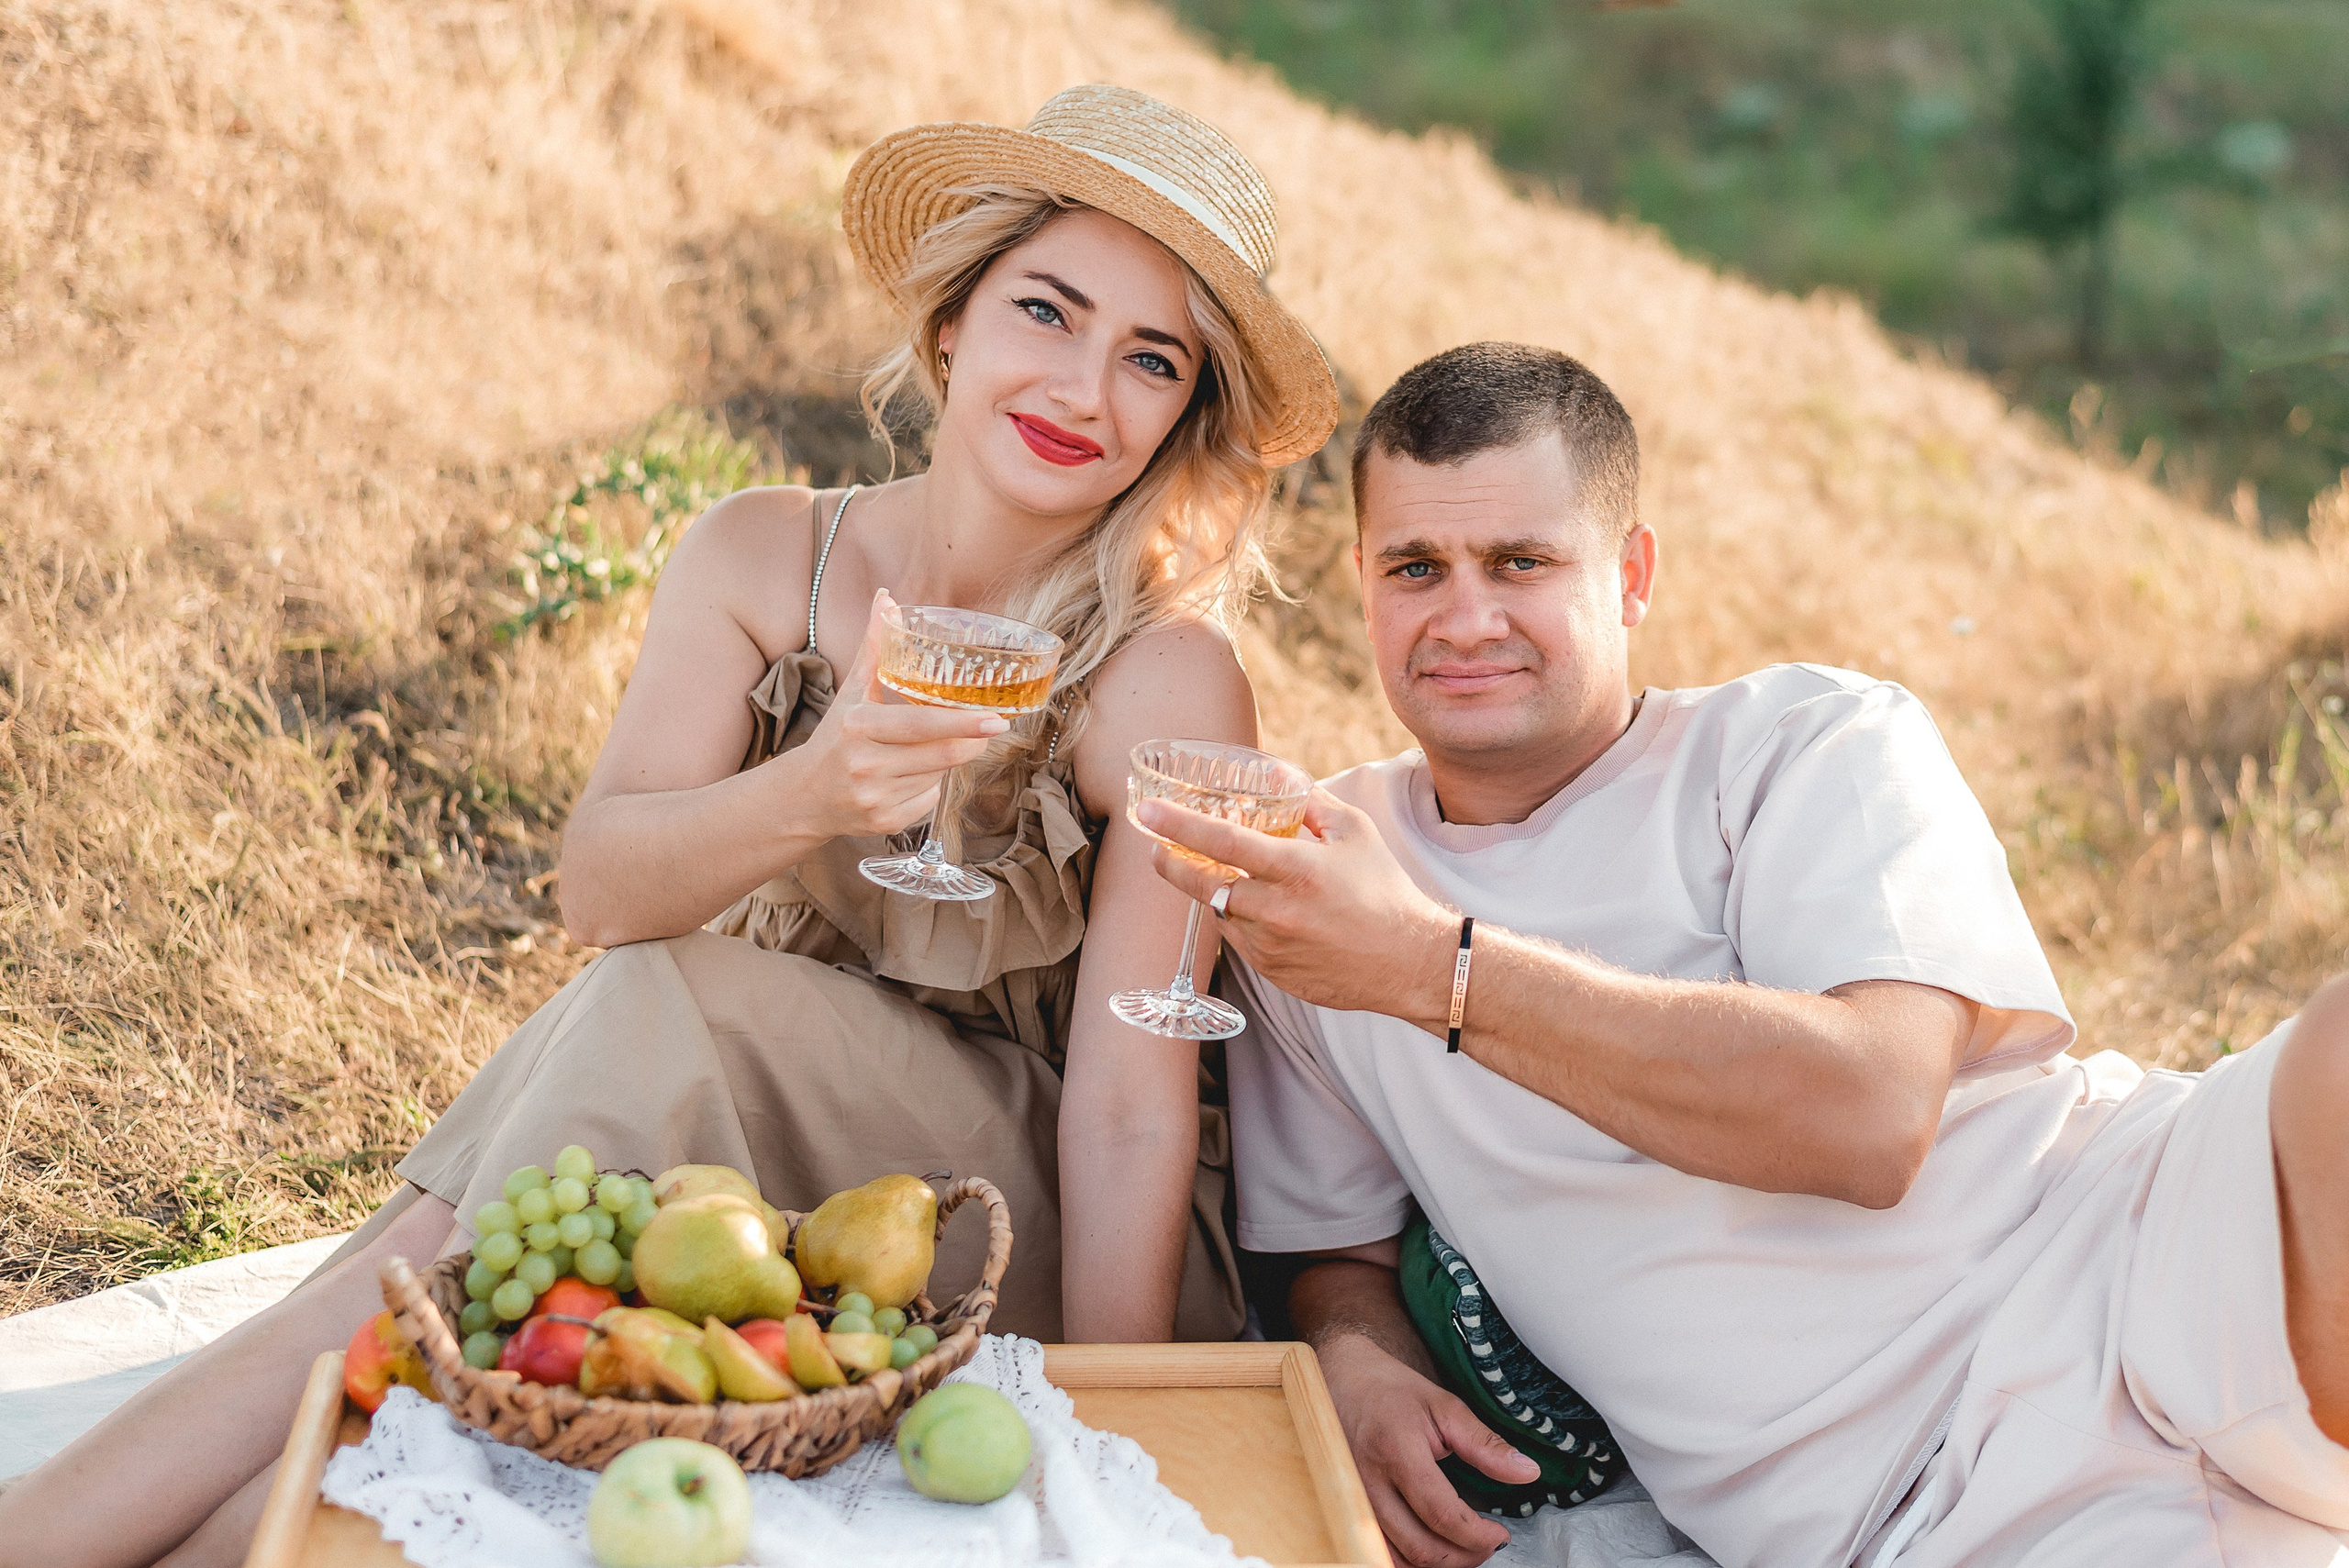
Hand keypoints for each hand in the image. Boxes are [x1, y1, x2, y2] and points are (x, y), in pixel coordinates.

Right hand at [781, 591, 1009, 839]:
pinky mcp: (884, 824)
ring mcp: (875, 798)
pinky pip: (929, 801)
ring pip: (938, 777)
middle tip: (989, 727)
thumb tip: (887, 599)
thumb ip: (874, 647)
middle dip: (970, 741)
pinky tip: (910, 777)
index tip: (996, 720)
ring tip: (925, 750)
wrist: (803, 797)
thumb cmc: (836, 737)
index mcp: (859, 727)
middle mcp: (865, 765)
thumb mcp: (851, 692)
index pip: (921, 725)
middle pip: (941, 755)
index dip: (963, 723)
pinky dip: (930, 788)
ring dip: (945, 762)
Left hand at [1136, 789, 1455, 1025]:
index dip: (1178, 825)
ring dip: (1213, 891)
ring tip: (1223, 873)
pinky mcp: (1271, 972)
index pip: (1223, 842)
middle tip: (1158, 847)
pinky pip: (1237, 939)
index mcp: (1298, 870)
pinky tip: (1257, 907)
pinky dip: (1238, 919)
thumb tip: (1276, 771)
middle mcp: (1277, 911)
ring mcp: (1270, 946)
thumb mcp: (1354, 832)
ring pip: (1219, 912)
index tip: (1146, 812)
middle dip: (1171, 863)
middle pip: (1202, 884)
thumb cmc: (1384, 890)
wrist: (1408, 962)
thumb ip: (1310, 800)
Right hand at [1319, 1332, 1540, 1566]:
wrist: (1339, 1379)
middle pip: (1421, 1546)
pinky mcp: (1346, 1510)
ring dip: (1439, 1563)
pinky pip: (1378, 1554)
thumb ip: (1485, 1445)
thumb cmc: (1391, 1390)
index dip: (1477, 1534)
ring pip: (1399, 1559)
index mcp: (1397, 1451)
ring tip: (1464, 1547)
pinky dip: (1409, 1561)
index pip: (1442, 1514)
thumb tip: (1529, 1473)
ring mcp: (1353, 1501)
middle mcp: (1369, 1482)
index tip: (1500, 1533)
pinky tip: (1431, 1546)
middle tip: (1488, 1543)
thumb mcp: (1445, 1406)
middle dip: (1464, 1556)